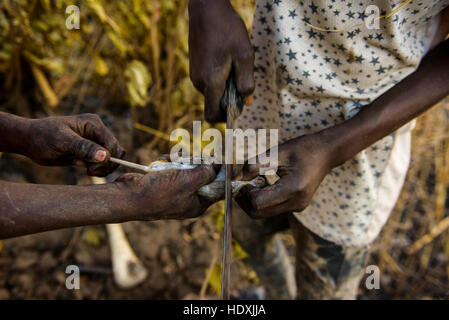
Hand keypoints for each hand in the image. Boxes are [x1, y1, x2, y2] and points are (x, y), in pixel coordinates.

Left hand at [24, 114, 124, 175]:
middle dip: (105, 164)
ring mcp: (94, 142)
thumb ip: (85, 148)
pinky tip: (87, 170)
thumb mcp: (63, 141)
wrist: (30, 141)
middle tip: (89, 171)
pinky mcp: (90, 152)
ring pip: (111, 158)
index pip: (111, 143)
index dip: (106, 157)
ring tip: (87, 171)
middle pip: (115, 151)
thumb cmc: (43, 136)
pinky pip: (103, 162)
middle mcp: (97, 132)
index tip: (90, 169)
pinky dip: (99, 169)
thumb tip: (106, 156)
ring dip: (103, 168)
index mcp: (93, 124)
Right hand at [116, 164, 216, 219]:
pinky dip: (170, 162)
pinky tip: (163, 159)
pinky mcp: (165, 182)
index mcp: (198, 204)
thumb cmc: (158, 193)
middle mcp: (189, 199)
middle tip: (190, 156)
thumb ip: (206, 173)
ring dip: (182, 159)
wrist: (128, 196)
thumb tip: (216, 165)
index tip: (218, 158)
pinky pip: (174, 169)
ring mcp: (176, 190)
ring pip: (188, 168)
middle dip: (197, 162)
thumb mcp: (189, 181)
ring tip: (172, 158)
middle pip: (203, 175)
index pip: (218, 188)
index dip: (220, 172)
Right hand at [188, 0, 253, 121]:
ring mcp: (194, 74)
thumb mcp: (245, 56)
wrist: (206, 9)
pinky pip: (208, 81)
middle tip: (240, 75)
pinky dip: (218, 77)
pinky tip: (225, 58)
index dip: (225, 117)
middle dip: (229, 97)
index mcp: (211, 82)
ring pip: (212, 91)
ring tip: (233, 63)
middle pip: (214, 102)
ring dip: (224, 85)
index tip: (237, 107)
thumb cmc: (228, 30)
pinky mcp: (194, 67)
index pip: (212, 114)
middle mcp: (199, 82)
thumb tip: (246, 101)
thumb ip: (246, 82)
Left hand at [235, 134, 331, 217]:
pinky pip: (273, 208)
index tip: (240, 181)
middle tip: (240, 184)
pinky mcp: (296, 206)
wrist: (326, 153)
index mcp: (293, 189)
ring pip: (265, 213)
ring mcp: (297, 207)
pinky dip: (263, 199)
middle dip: (246, 200)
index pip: (258, 203)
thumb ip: (254, 165)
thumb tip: (236, 179)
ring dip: (254, 200)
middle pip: (259, 213)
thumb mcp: (276, 152)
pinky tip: (264, 184)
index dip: (245, 194)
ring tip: (254, 181)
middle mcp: (296, 203)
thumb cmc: (302, 149)